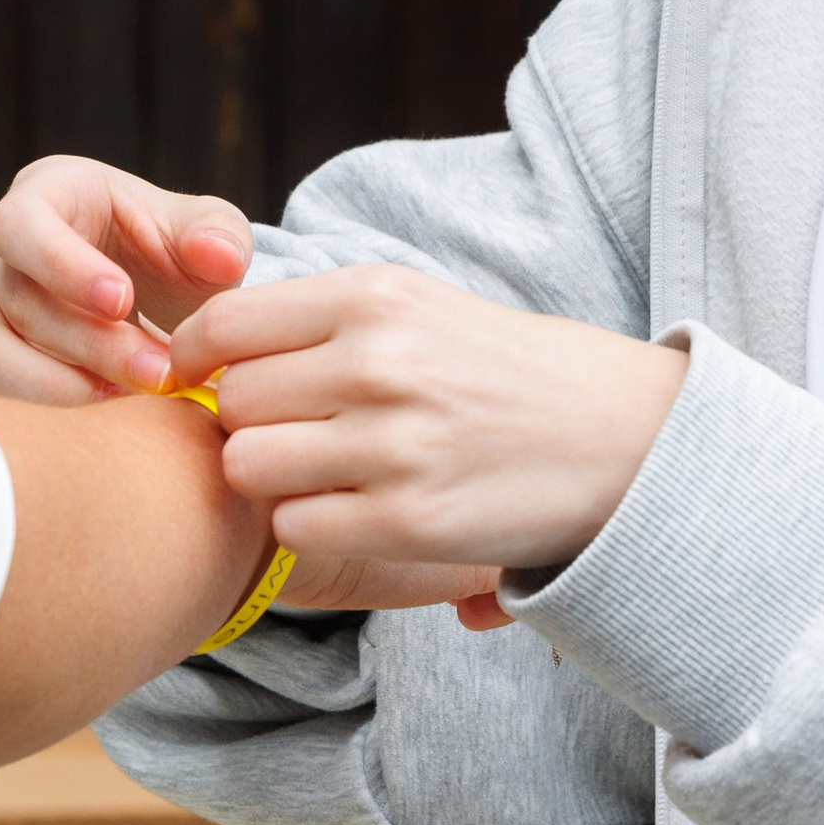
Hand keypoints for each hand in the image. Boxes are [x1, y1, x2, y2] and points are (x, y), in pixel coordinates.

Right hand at [0, 156, 252, 404]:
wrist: (154, 298)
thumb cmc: (169, 251)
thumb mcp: (205, 232)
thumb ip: (218, 236)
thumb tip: (221, 256)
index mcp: (44, 193)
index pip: (22, 222)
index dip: (64, 264)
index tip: (123, 300)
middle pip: (18, 297)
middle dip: (92, 343)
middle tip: (158, 373)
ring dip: (62, 384)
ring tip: (136, 396)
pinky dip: (47, 406)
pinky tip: (108, 411)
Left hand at [165, 265, 686, 597]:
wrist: (624, 437)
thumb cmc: (510, 372)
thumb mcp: (423, 307)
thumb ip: (325, 319)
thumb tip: (213, 347)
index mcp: (375, 296)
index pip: (225, 324)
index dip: (199, 360)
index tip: (206, 381)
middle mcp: (377, 362)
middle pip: (230, 400)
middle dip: (244, 423)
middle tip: (286, 436)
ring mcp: (392, 444)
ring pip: (248, 466)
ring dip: (269, 480)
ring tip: (316, 477)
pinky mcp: (409, 520)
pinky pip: (295, 527)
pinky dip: (310, 527)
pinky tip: (353, 513)